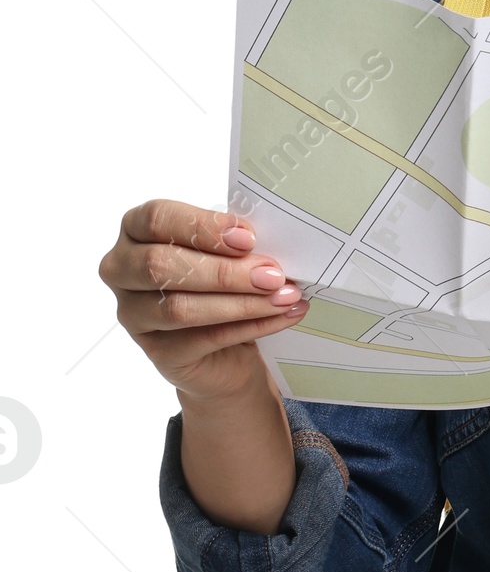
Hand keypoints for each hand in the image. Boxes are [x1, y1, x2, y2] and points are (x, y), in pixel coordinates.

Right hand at [99, 201, 308, 400]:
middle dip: (225, 271)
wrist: (226, 345)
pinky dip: (251, 326)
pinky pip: (204, 338)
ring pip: (180, 308)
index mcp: (136, 230)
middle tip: (273, 274)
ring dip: (242, 302)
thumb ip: (234, 242)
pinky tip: (283, 316)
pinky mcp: (158, 352)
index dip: (203, 227)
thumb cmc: (221, 282)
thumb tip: (267, 244)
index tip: (248, 238)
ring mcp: (133, 315)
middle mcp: (123, 270)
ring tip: (284, 296)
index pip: (156, 218)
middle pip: (161, 266)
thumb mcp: (227, 252)